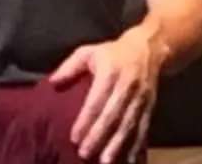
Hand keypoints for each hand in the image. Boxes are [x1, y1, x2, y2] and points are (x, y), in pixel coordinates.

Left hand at [49, 28, 163, 162]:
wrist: (147, 49)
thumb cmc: (111, 53)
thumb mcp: (89, 52)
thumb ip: (70, 67)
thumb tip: (52, 82)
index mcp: (110, 72)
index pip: (96, 100)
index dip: (86, 120)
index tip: (74, 137)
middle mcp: (126, 87)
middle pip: (112, 116)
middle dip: (99, 137)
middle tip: (84, 154)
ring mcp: (140, 99)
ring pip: (128, 126)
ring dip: (117, 146)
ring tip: (106, 162)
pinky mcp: (149, 108)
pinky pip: (143, 130)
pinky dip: (137, 147)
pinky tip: (132, 162)